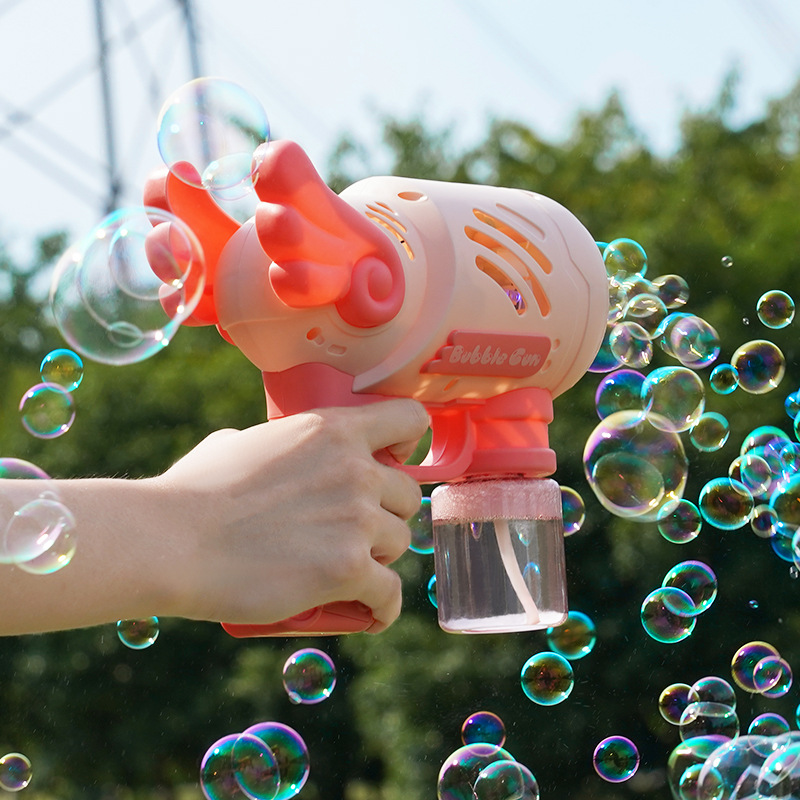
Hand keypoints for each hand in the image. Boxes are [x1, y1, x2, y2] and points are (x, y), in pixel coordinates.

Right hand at [156, 399, 427, 632]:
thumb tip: (256, 447)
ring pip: (401, 543)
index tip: (397, 461)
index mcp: (332, 430)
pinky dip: (383, 607)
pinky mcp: (348, 569)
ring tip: (353, 571)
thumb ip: (264, 443)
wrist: (171, 540)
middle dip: (387, 514)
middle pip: (407, 495)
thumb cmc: (193, 492)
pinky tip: (372, 613)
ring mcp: (356, 519)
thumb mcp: (235, 443)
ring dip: (382, 558)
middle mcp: (355, 469)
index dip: (409, 443)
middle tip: (358, 532)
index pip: (409, 419)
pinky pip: (391, 594)